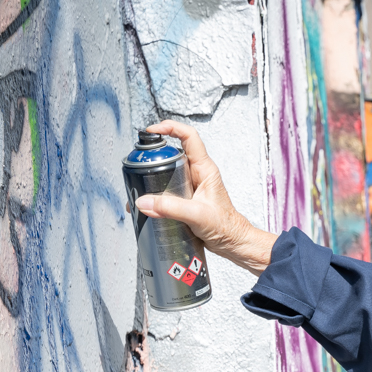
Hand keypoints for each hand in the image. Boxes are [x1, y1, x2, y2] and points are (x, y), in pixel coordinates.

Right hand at [134, 120, 276, 274]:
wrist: (232, 243)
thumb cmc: (226, 227)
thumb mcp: (197, 215)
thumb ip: (171, 208)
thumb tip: (144, 201)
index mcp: (205, 169)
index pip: (189, 137)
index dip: (171, 128)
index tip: (153, 131)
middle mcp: (197, 174)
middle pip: (172, 154)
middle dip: (154, 157)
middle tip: (139, 166)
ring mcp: (190, 186)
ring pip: (167, 172)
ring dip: (152, 178)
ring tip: (139, 188)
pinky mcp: (185, 199)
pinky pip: (167, 189)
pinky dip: (155, 194)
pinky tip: (147, 205)